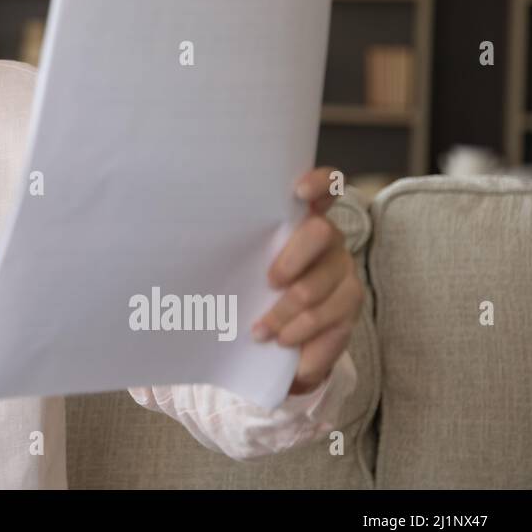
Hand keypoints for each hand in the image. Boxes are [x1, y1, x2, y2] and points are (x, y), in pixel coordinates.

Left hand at [252, 166, 363, 395]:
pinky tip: (287, 349)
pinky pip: (334, 325)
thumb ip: (234, 249)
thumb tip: (181, 241)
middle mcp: (330, 241)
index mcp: (302, 220)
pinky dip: (306, 340)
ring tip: (262, 333)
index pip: (324, 186)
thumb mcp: (241, 266)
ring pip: (323, 288)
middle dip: (292, 260)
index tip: (297, 191)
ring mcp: (344, 274)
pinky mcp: (351, 309)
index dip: (318, 182)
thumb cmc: (251, 287)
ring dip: (289, 315)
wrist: (278, 336)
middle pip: (322, 234)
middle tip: (269, 282)